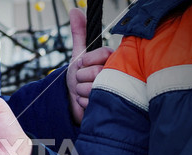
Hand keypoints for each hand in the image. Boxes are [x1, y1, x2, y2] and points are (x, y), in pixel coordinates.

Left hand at [66, 8, 112, 123]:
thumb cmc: (79, 77)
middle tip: (82, 80)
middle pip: (94, 73)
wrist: (75, 101)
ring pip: (90, 88)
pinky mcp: (109, 106)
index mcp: (112, 59)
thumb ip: (79, 34)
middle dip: (80, 78)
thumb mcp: (79, 55)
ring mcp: (114, 91)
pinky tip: (87, 102)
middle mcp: (117, 74)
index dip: (87, 60)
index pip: (101, 54)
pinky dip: (82, 103)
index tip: (82, 64)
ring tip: (84, 91)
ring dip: (80, 91)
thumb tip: (74, 10)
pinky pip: (89, 102)